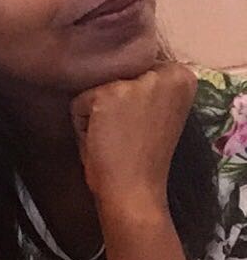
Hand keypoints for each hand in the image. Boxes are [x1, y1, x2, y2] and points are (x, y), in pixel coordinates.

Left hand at [70, 62, 197, 207]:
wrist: (134, 191)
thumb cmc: (144, 158)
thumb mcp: (157, 112)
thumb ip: (146, 88)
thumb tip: (112, 68)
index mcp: (182, 76)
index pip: (137, 70)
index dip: (129, 99)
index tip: (139, 125)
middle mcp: (164, 72)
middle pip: (115, 75)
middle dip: (112, 103)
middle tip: (125, 135)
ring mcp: (134, 82)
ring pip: (95, 88)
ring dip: (96, 114)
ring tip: (112, 138)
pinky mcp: (106, 94)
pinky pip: (78, 104)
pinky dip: (81, 124)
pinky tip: (100, 141)